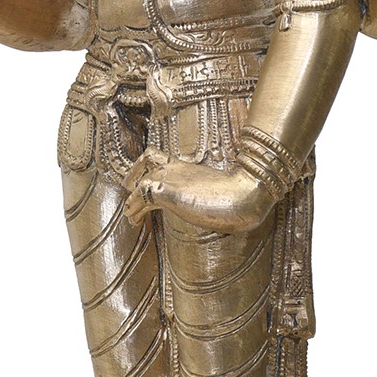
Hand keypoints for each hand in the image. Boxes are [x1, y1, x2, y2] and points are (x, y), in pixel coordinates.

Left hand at [123, 152, 276, 233]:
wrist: (246, 195)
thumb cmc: (241, 198)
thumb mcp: (220, 194)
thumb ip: (209, 197)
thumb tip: (221, 211)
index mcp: (190, 168)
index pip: (164, 158)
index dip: (150, 167)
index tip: (145, 182)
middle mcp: (178, 169)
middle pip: (148, 157)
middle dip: (135, 172)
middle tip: (129, 188)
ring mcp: (172, 178)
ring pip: (140, 179)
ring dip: (132, 198)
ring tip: (130, 213)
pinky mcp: (168, 191)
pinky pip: (141, 194)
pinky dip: (134, 206)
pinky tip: (135, 219)